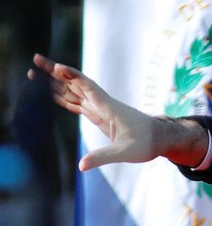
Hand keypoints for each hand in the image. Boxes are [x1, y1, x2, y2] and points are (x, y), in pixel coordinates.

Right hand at [28, 53, 207, 169]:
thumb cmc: (147, 143)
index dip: (73, 77)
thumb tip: (82, 165)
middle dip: (56, 72)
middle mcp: (103, 105)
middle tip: (36, 59)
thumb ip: (103, 157)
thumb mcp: (126, 153)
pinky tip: (52, 94)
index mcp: (109, 108)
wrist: (161, 139)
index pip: (88, 88)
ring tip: (36, 72)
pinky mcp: (101, 116)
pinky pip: (79, 103)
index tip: (57, 67)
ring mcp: (101, 109)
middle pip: (76, 84)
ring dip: (56, 83)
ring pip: (75, 92)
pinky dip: (64, 97)